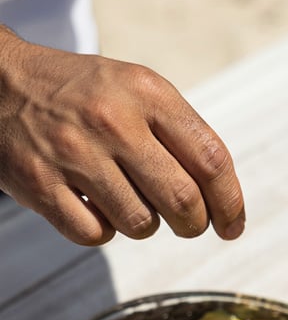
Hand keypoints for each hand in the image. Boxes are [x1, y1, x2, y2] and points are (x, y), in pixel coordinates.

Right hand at [0, 27, 244, 245]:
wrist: (1, 83)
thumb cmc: (82, 96)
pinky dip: (103, 231)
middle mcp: (112, 120)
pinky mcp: (41, 185)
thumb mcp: (137, 91)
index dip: (230, 202)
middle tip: (188, 224)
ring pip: (141, 225)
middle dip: (193, 225)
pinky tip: (94, 206)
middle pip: (183, 201)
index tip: (232, 225)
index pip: (211, 159)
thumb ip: (181, 137)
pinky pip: (97, 236)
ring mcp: (74, 154)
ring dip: (144, 225)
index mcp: (146, 92)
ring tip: (126, 199)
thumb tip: (222, 202)